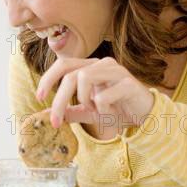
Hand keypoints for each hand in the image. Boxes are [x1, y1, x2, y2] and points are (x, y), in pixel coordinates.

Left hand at [36, 57, 154, 134]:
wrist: (147, 117)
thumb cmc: (118, 110)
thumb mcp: (90, 112)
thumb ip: (71, 111)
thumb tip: (48, 113)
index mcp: (91, 66)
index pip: (63, 65)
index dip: (48, 79)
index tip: (39, 97)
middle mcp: (102, 64)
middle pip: (71, 75)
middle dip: (59, 100)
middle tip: (54, 121)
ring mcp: (116, 71)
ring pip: (85, 78)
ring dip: (85, 100)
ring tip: (96, 110)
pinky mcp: (129, 83)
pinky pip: (103, 96)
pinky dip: (102, 109)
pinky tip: (112, 112)